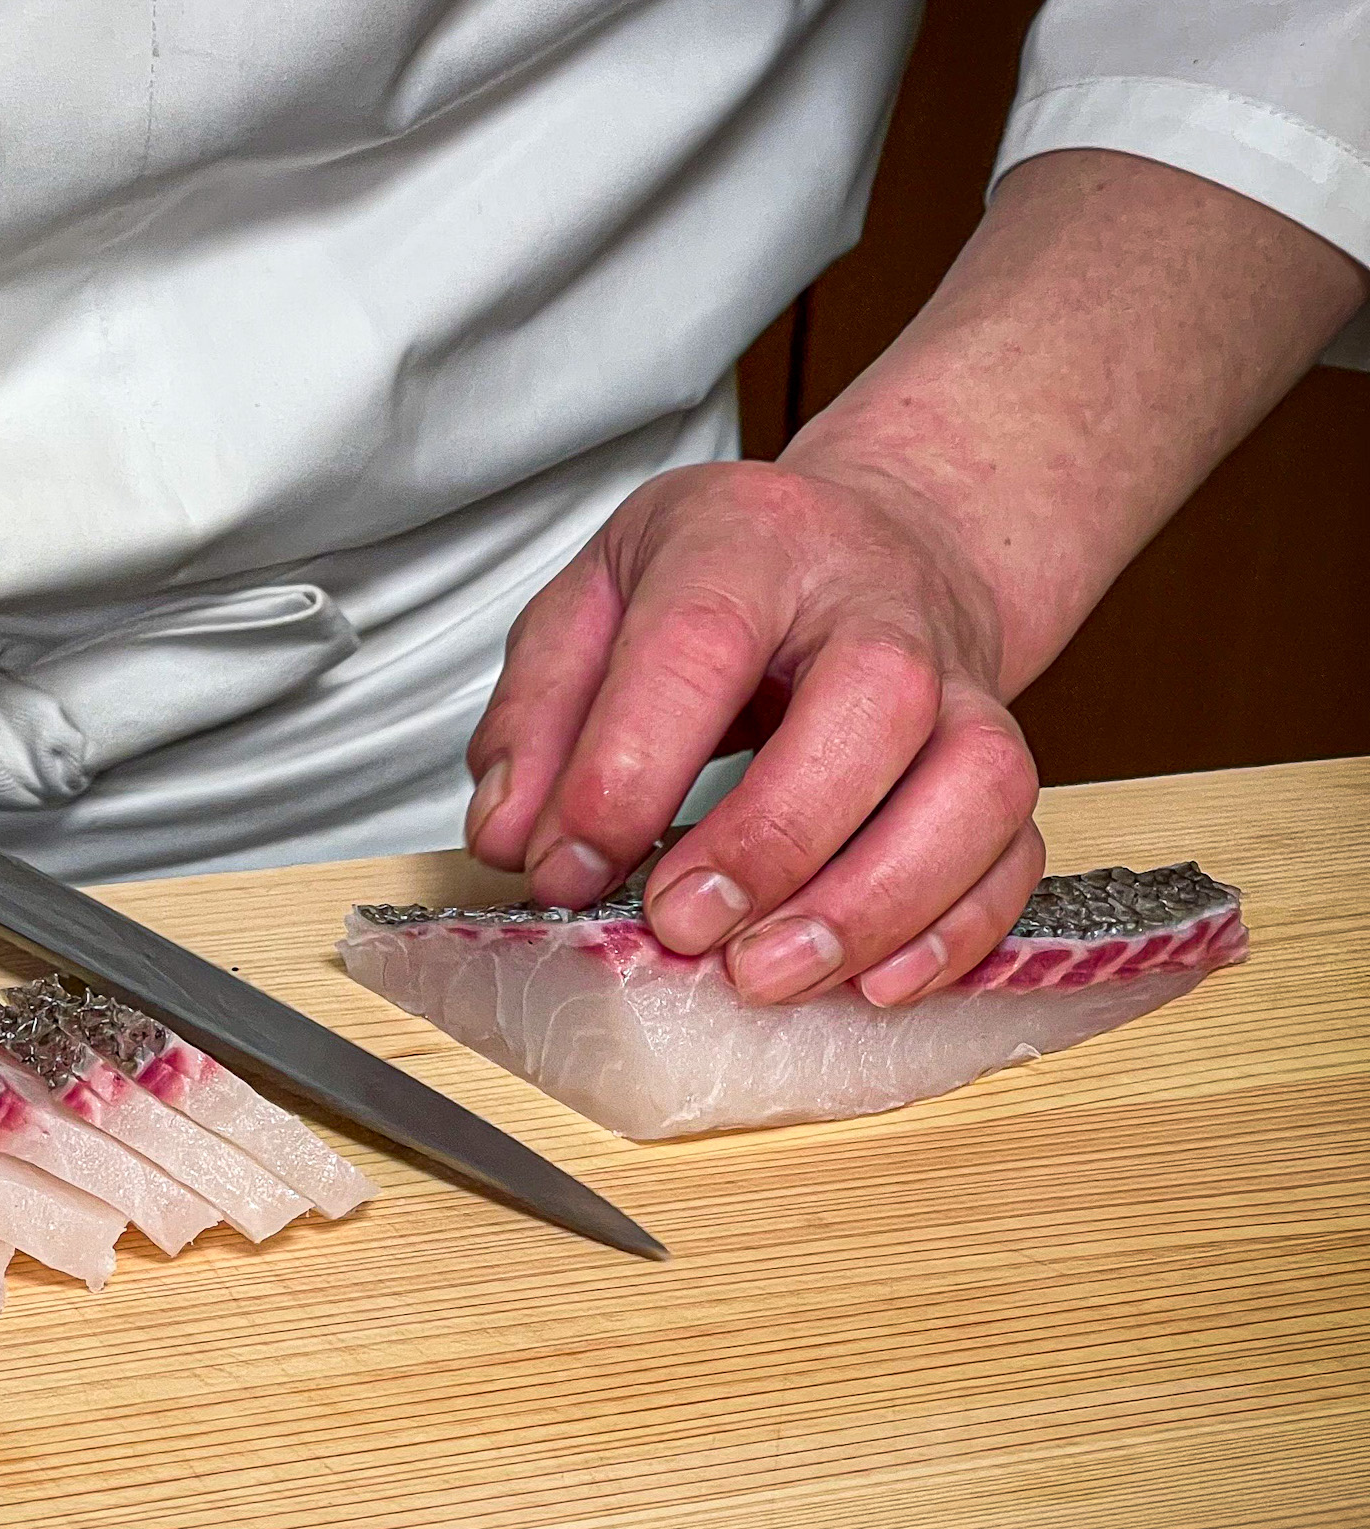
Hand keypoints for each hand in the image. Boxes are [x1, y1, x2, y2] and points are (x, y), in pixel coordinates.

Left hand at [467, 149, 1366, 1007]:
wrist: (869, 546)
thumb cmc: (722, 581)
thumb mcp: (594, 603)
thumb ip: (536, 717)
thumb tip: (514, 839)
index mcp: (749, 544)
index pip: (698, 642)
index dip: (627, 769)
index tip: (568, 868)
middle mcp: (876, 606)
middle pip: (874, 704)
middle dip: (774, 838)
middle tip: (681, 926)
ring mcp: (962, 684)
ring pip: (974, 784)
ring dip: (875, 903)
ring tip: (767, 976)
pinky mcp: (1002, 761)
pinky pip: (1015, 852)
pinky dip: (954, 933)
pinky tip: (871, 984)